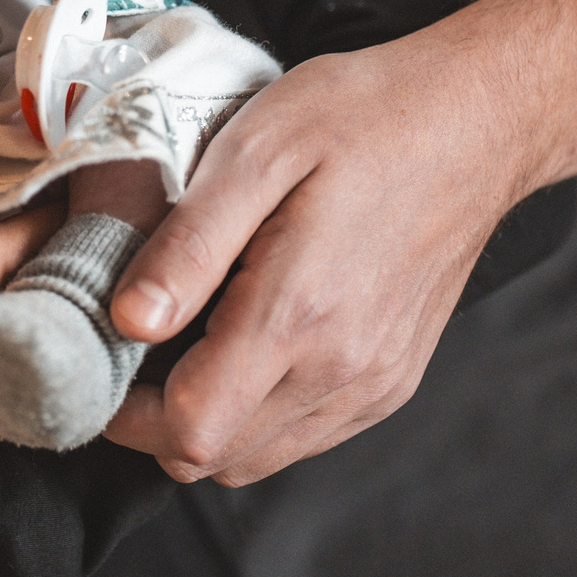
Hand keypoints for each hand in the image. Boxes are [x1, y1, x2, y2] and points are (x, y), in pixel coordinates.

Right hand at [0, 148, 59, 429]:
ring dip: (39, 332)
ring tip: (39, 305)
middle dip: (64, 271)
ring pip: (29, 363)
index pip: (60, 231)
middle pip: (58, 301)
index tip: (69, 196)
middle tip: (64, 247)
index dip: (71, 209)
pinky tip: (2, 359)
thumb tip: (3, 153)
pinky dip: (2, 381)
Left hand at [105, 32, 527, 486]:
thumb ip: (189, 244)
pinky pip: (303, 435)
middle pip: (215, 459)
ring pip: (257, 458)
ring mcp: (373, 383)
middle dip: (151, 421)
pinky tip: (243, 344)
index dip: (123, 412)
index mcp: (299, 314)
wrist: (478, 119)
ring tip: (182, 342)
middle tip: (128, 348)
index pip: (187, 431)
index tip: (98, 359)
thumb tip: (128, 320)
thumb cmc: (364, 117)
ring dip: (204, 421)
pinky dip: (256, 414)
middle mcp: (342, 369)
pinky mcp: (392, 381)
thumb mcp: (257, 149)